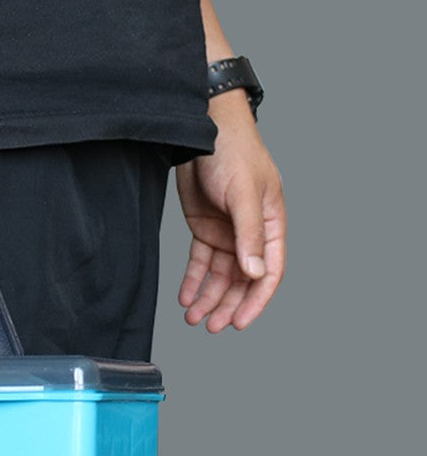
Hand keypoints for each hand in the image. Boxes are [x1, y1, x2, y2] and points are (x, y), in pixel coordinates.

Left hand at [176, 90, 285, 331]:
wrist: (201, 129)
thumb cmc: (233, 152)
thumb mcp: (242, 193)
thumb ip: (249, 234)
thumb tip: (255, 273)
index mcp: (271, 224)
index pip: (269, 271)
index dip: (255, 300)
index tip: (239, 322)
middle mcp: (251, 232)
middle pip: (243, 279)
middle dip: (228, 304)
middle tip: (212, 327)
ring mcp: (227, 231)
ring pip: (220, 274)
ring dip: (208, 297)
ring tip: (194, 319)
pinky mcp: (205, 226)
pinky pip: (200, 262)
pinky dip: (194, 280)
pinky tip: (185, 297)